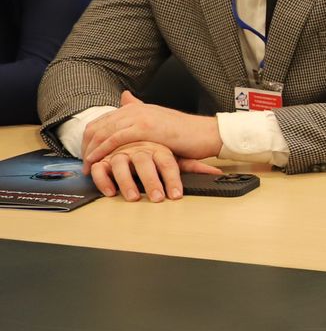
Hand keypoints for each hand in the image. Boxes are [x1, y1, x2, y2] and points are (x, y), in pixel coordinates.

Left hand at [81, 91, 223, 168]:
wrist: (208, 134)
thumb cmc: (187, 134)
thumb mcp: (160, 121)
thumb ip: (142, 111)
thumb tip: (126, 97)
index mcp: (138, 108)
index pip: (103, 120)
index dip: (91, 138)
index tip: (88, 155)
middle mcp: (136, 109)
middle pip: (99, 125)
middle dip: (87, 146)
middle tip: (84, 164)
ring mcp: (140, 117)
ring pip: (104, 131)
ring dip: (92, 150)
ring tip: (88, 167)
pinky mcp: (145, 127)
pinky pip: (115, 138)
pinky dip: (103, 150)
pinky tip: (98, 161)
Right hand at [88, 140, 223, 201]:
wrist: (131, 131)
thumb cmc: (157, 149)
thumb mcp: (175, 155)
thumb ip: (193, 165)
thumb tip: (218, 171)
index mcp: (158, 147)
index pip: (168, 162)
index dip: (172, 179)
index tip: (176, 196)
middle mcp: (139, 148)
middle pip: (145, 163)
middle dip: (151, 182)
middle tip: (157, 198)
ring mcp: (120, 152)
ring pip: (121, 165)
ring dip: (126, 182)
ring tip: (134, 198)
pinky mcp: (104, 158)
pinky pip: (101, 168)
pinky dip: (104, 180)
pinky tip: (110, 192)